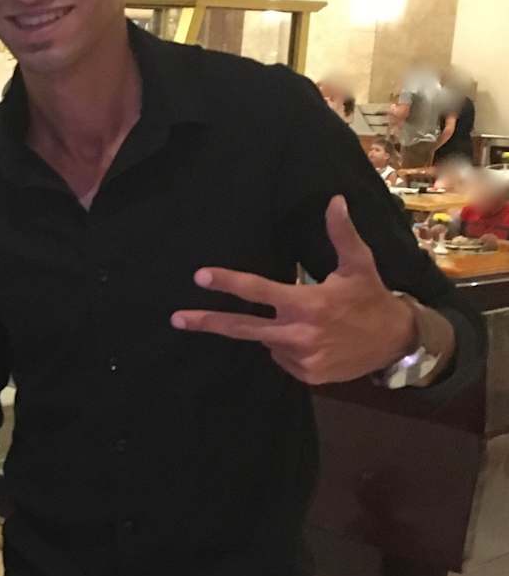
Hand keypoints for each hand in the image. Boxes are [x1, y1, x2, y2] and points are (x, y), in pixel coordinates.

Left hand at [170, 195, 415, 385]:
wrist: (397, 343)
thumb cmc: (372, 298)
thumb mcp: (359, 265)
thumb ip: (341, 234)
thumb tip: (334, 200)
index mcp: (307, 303)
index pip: (259, 291)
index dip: (228, 283)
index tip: (200, 277)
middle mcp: (299, 334)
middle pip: (243, 328)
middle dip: (208, 323)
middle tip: (177, 319)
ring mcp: (302, 358)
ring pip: (267, 343)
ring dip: (274, 332)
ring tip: (307, 324)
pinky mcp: (307, 375)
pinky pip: (282, 359)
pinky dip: (288, 349)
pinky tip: (313, 341)